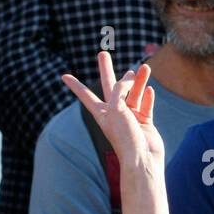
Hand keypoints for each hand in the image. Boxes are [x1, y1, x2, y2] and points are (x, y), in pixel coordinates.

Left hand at [62, 51, 164, 173]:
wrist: (141, 158)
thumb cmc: (124, 137)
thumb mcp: (116, 109)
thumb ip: (119, 90)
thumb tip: (130, 77)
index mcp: (102, 113)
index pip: (85, 95)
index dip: (75, 85)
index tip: (64, 76)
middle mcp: (114, 114)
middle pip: (110, 87)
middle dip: (106, 70)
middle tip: (102, 54)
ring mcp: (130, 118)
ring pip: (133, 94)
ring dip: (138, 81)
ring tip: (144, 67)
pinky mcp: (144, 122)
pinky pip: (145, 106)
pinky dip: (148, 97)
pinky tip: (150, 89)